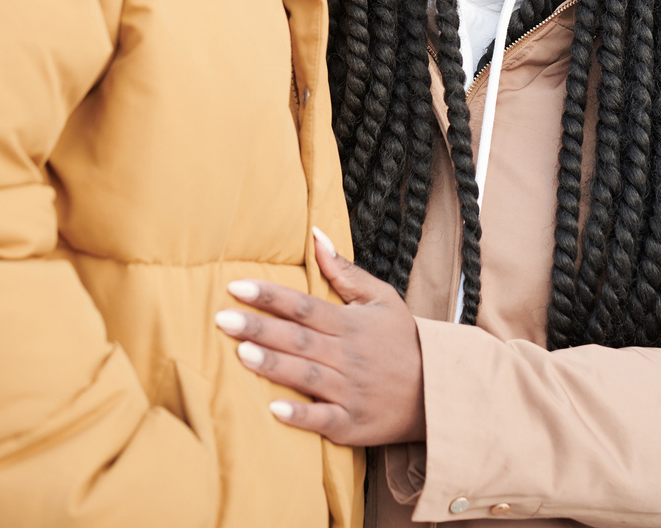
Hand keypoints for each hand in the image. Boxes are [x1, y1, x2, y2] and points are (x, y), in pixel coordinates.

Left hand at [215, 226, 426, 445]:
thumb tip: (315, 237)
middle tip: (222, 318)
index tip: (235, 287)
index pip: (304, 305)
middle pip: (298, 338)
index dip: (270, 296)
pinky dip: (301, 416)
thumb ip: (344, 271)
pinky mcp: (352, 424)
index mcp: (350, 324)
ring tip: (241, 354)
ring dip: (275, 365)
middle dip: (259, 327)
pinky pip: (324, 420)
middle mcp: (348, 356)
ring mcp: (350, 391)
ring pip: (307, 376)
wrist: (438, 391)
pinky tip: (274, 410)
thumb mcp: (382, 298)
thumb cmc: (403, 340)